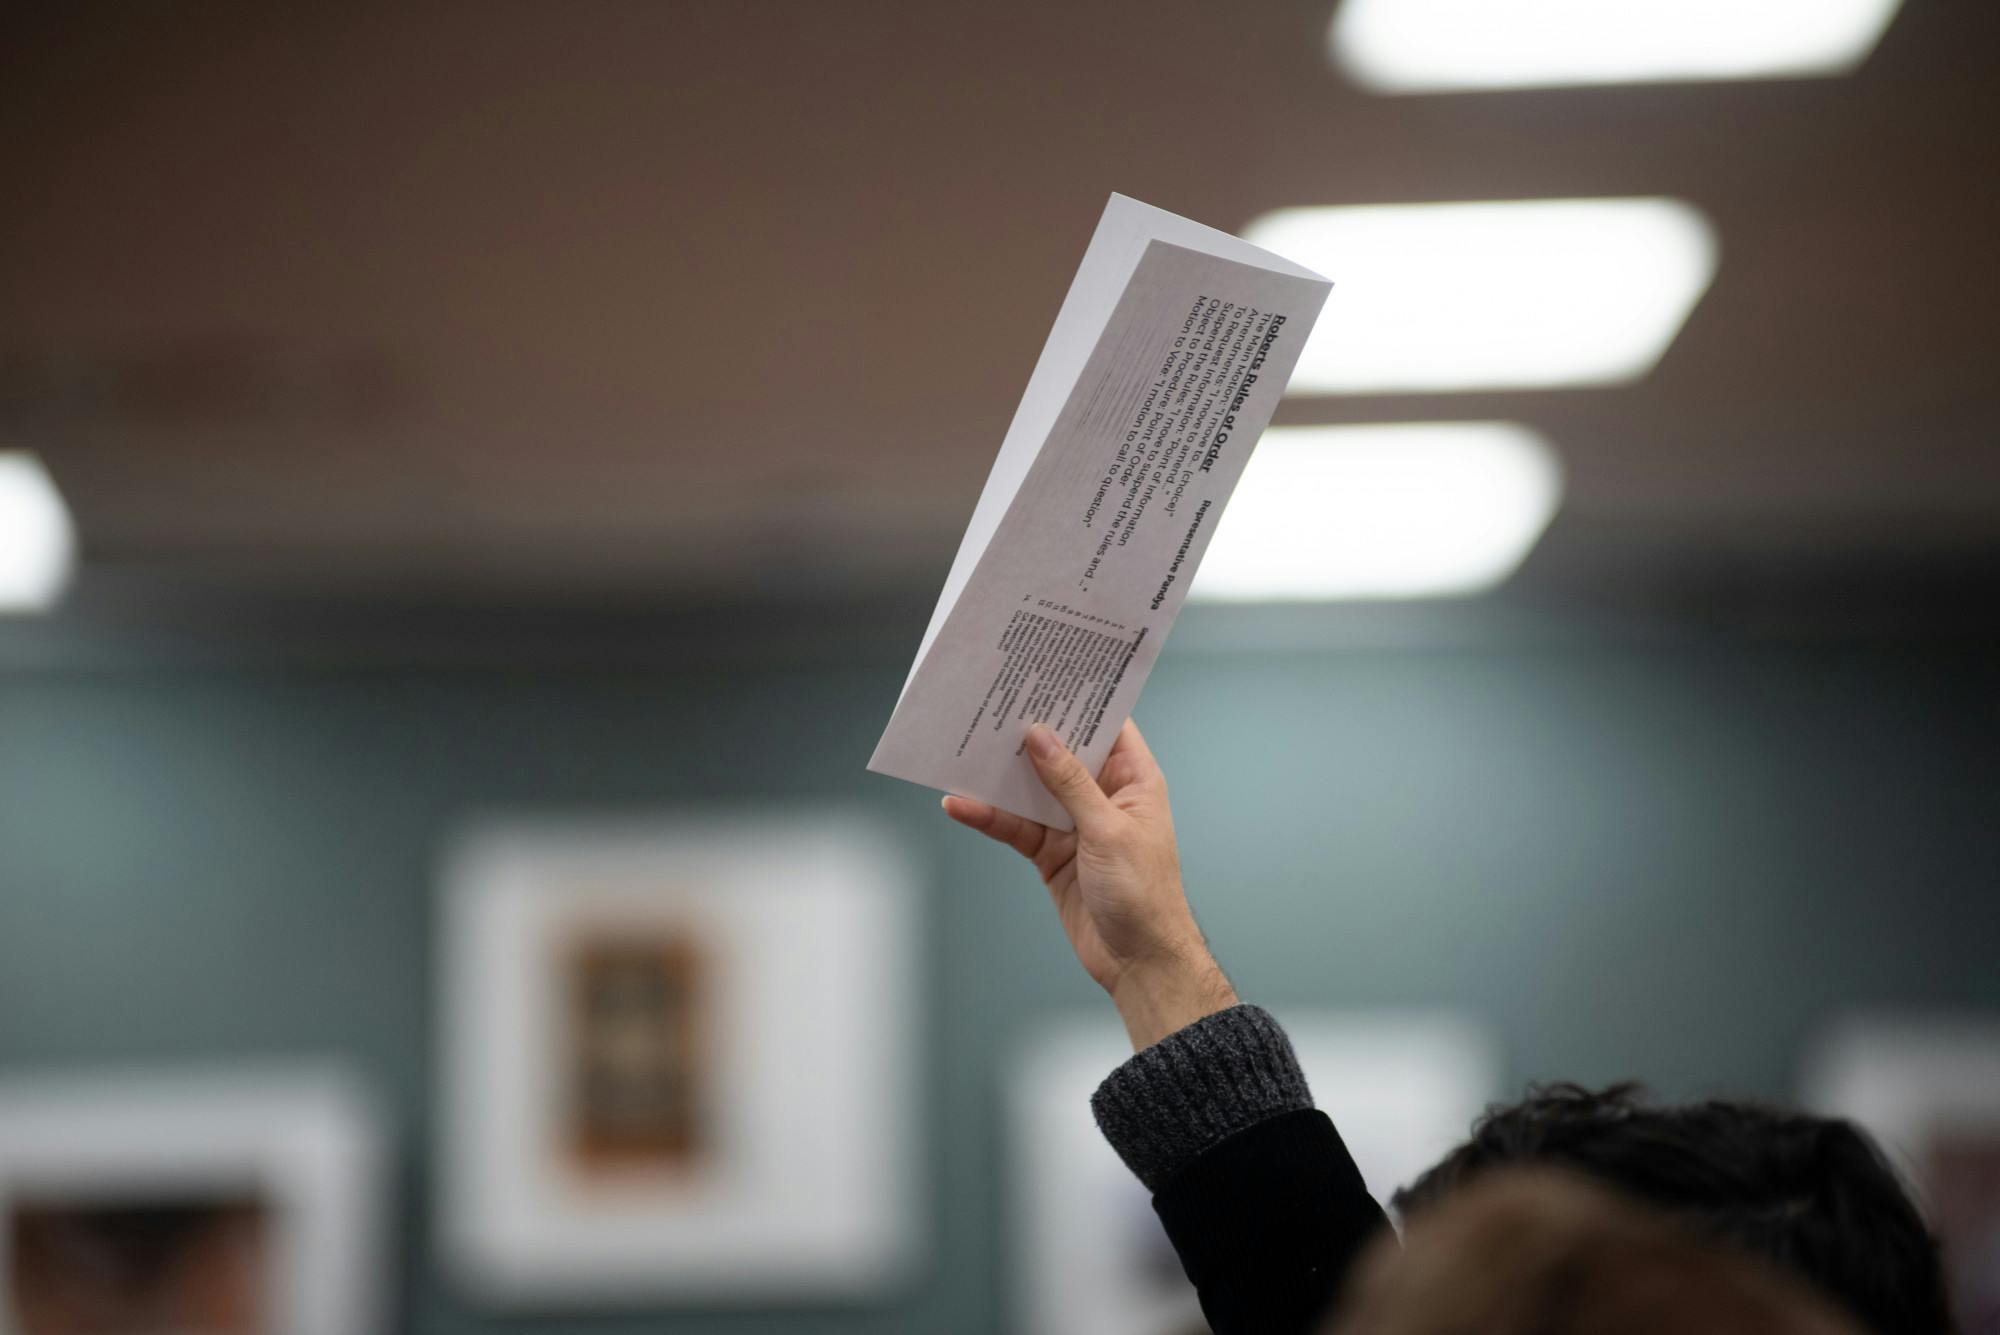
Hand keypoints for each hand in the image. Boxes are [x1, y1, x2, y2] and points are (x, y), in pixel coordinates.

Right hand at [942, 719, 1236, 1049]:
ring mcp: (1074, 824)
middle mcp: (1104, 795)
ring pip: (1030, 789)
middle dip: (1028, 733)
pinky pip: (1015, 826)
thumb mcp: (1107, 830)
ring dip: (999, 775)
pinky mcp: (1050, 853)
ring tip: (961, 750)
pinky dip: (988, 817)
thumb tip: (1040, 736)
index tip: (1045, 673)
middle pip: (1061, 752)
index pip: (1106, 725)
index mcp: (1134, 779)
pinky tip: (959, 804)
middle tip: (991, 703)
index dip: (1079, 700)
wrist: (1139, 961)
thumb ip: (1069, 782)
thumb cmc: (1144, 893)